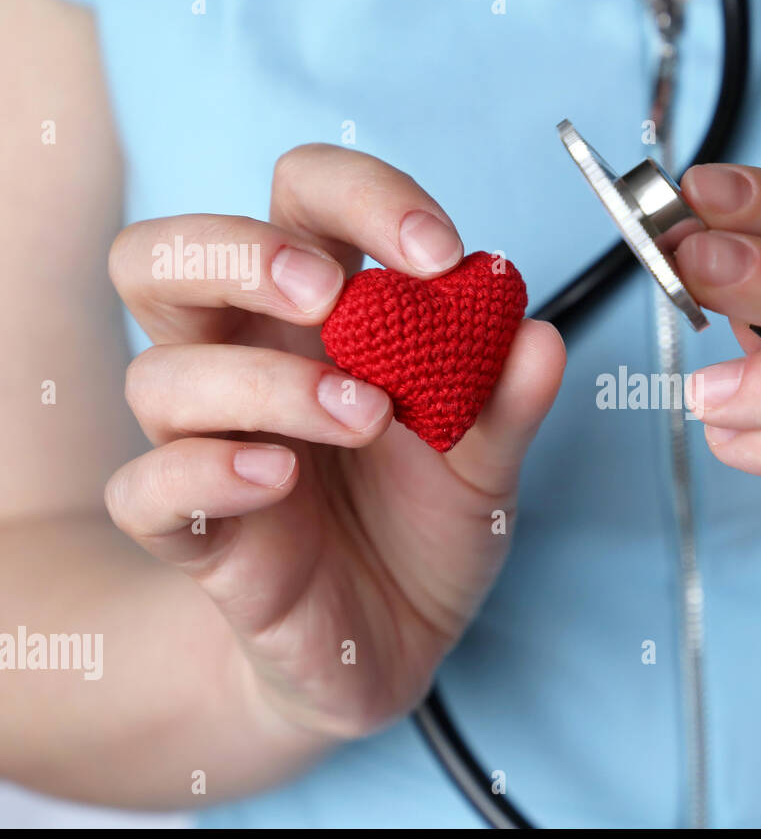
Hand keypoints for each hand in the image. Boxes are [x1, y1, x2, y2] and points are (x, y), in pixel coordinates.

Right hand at [104, 144, 564, 738]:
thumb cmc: (424, 524)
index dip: (361, 198)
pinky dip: (206, 472)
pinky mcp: (196, 532)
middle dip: (242, 253)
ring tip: (365, 418)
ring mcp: (208, 444)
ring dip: (265, 383)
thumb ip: (508, 402)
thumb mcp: (488, 462)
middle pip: (163, 256)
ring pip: (160, 375)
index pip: (299, 200)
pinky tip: (281, 478)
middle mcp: (245, 362)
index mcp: (319, 317)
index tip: (439, 253)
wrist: (395, 640)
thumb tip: (539, 334)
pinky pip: (144, 488)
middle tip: (330, 296)